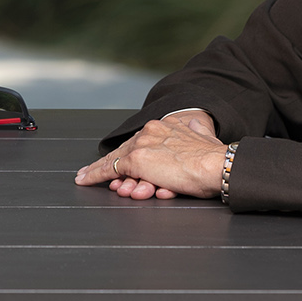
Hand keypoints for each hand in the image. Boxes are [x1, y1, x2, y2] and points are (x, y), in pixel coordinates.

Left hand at [74, 114, 226, 199]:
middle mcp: (150, 132)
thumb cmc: (214, 157)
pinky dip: (95, 175)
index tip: (117, 158)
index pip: (139, 141)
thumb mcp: (204, 135)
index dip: (125, 151)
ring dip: (99, 173)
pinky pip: (111, 169)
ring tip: (85, 178)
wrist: (217, 165)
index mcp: (164, 126)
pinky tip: (84, 179)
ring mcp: (143, 146)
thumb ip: (195, 129)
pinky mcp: (138, 161)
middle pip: (122, 150)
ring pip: (113, 160)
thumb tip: (195, 122)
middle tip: (86, 171)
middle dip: (104, 163)